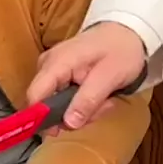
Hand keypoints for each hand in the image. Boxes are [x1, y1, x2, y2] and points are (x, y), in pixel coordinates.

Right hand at [27, 22, 145, 129]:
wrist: (127, 32)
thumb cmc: (121, 50)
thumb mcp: (110, 76)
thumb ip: (88, 99)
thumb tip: (68, 124)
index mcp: (56, 62)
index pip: (35, 95)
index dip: (40, 117)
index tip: (58, 131)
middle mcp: (47, 66)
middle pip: (46, 103)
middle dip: (73, 114)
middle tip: (101, 109)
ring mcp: (52, 70)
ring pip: (56, 104)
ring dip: (81, 110)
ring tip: (105, 100)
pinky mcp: (59, 76)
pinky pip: (62, 98)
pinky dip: (81, 103)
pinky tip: (98, 96)